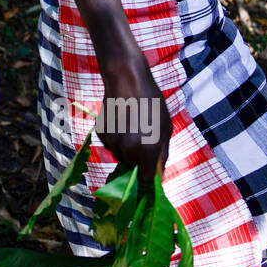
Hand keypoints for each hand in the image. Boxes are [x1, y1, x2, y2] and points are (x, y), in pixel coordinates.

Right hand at [96, 52, 171, 186]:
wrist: (126, 79)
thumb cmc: (152, 102)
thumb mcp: (165, 128)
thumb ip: (161, 154)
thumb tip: (158, 174)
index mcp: (146, 151)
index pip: (146, 182)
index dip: (147, 186)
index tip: (148, 187)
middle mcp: (127, 150)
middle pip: (131, 169)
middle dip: (138, 162)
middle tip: (144, 143)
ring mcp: (112, 142)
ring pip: (120, 156)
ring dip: (126, 150)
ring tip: (133, 128)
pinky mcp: (101, 134)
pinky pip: (110, 145)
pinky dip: (116, 140)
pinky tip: (122, 122)